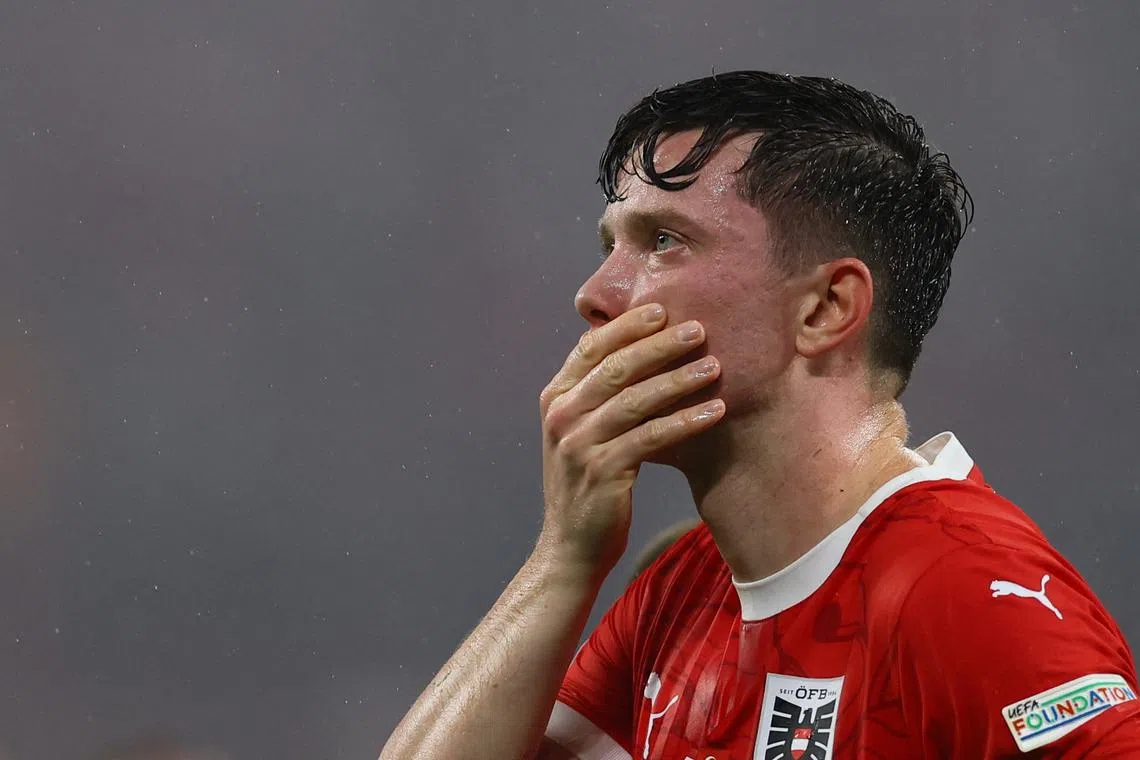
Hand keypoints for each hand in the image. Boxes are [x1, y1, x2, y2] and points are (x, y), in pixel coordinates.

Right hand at [535, 304, 724, 576]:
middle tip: (698, 329)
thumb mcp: (580, 432)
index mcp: (555, 398)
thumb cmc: (586, 484)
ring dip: (679, 380)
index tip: (661, 309)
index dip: (626, 327)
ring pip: (636, 400)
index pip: (590, 349)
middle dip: (659, 345)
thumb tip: (635, 349)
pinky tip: (713, 412)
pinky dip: (684, 422)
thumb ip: (597, 394)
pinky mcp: (603, 472)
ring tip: (715, 366)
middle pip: (616, 368)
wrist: (569, 547)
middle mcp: (562, 416)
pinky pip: (651, 438)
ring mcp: (579, 444)